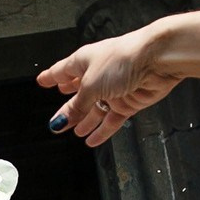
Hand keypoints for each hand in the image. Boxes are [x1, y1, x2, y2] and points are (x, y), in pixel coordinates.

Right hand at [38, 26, 182, 143]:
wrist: (157, 60)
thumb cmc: (123, 59)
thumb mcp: (91, 85)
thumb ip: (76, 106)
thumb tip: (60, 121)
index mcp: (84, 62)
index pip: (63, 71)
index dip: (51, 77)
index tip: (42, 82)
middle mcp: (99, 75)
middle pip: (79, 95)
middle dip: (68, 107)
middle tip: (57, 120)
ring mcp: (115, 89)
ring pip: (96, 109)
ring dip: (86, 121)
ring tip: (75, 131)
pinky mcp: (130, 101)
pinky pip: (113, 119)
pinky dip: (103, 130)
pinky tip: (92, 139)